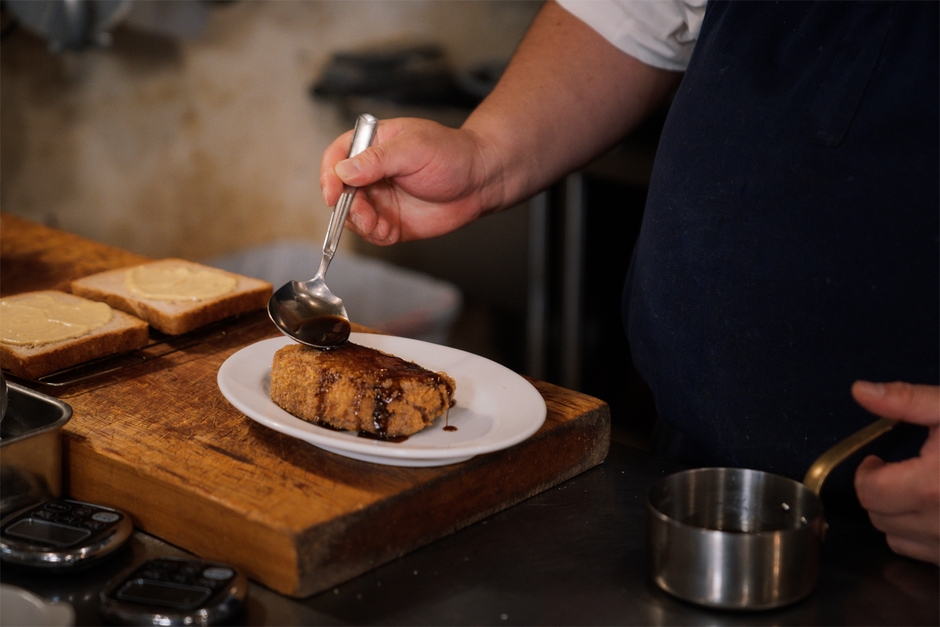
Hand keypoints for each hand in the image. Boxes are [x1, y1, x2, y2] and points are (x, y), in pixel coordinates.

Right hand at [319, 118, 497, 245]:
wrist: (480, 181)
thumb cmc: (451, 155)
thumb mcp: (414, 148)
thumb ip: (377, 159)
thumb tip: (343, 171)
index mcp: (372, 145)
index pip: (336, 157)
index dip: (329, 175)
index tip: (332, 193)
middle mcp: (371, 172)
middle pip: (339, 191)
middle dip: (346, 207)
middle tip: (365, 216)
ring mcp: (380, 198)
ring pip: (352, 215)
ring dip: (360, 224)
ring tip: (380, 225)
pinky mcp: (390, 221)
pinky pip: (371, 233)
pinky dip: (374, 236)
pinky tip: (389, 231)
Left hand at [852, 380, 939, 563]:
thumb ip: (907, 401)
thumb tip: (859, 391)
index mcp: (931, 488)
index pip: (869, 492)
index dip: (867, 472)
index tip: (880, 459)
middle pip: (880, 518)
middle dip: (881, 493)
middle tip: (898, 471)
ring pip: (900, 541)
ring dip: (900, 517)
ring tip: (920, 491)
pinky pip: (931, 556)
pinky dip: (927, 537)